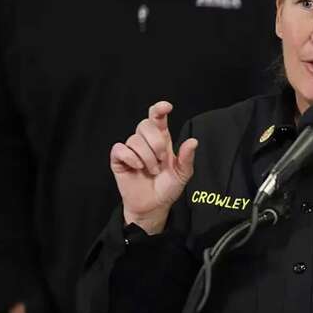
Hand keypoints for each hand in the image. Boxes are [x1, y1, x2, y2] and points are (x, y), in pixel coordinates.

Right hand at [110, 102, 197, 234]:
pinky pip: (120, 149)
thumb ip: (187, 158)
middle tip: (162, 159)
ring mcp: (131, 150)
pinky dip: (131, 158)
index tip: (166, 107)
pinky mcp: (119, 160)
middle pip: (145, 124)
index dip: (159, 109)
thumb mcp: (183, 174)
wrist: (154, 205)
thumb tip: (193, 141)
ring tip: (152, 170)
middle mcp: (146, 142)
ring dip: (147, 157)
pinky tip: (138, 167)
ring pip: (134, 139)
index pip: (157, 118)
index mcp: (162, 140)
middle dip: (156, 142)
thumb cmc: (168, 187)